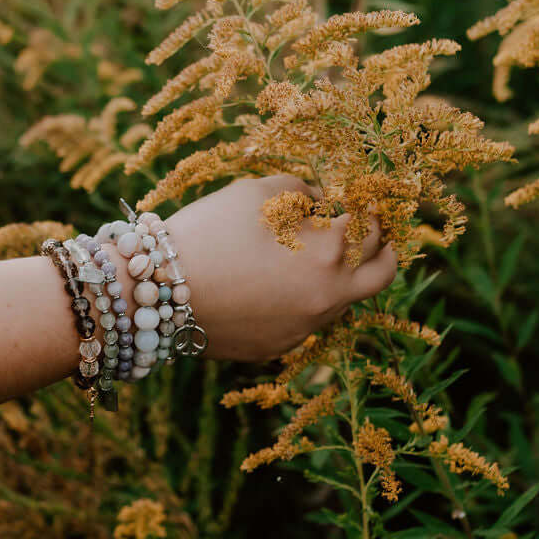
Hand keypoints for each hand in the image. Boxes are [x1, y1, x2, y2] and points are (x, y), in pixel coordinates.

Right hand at [162, 175, 396, 360]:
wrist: (156, 290)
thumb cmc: (207, 231)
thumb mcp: (257, 192)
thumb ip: (301, 190)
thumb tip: (321, 203)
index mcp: (329, 252)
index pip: (373, 225)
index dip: (368, 206)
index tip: (359, 199)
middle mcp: (328, 296)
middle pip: (383, 274)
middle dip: (381, 248)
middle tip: (366, 232)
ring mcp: (304, 328)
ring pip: (344, 302)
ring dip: (338, 277)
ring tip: (307, 256)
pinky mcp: (277, 348)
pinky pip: (304, 322)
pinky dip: (299, 302)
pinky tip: (268, 286)